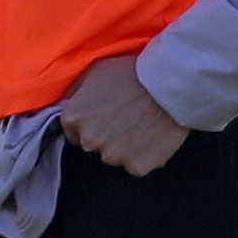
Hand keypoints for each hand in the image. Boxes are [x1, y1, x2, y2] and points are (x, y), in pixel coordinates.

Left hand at [58, 53, 191, 178]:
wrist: (169, 85)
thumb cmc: (132, 73)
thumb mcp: (94, 71)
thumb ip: (75, 92)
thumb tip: (68, 103)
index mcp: (73, 118)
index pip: (72, 131)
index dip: (88, 123)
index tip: (104, 116)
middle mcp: (89, 141)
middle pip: (92, 145)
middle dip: (104, 135)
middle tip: (125, 119)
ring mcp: (112, 156)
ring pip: (114, 156)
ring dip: (123, 147)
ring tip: (141, 126)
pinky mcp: (136, 167)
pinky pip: (136, 165)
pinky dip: (143, 156)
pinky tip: (153, 138)